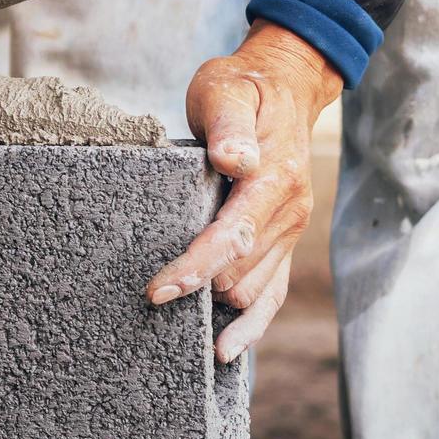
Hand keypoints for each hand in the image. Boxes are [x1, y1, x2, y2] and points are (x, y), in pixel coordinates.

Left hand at [146, 21, 343, 362]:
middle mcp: (289, 212)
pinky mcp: (284, 240)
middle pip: (241, 275)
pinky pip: (273, 294)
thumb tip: (234, 158)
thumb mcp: (228, 90)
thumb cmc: (245, 88)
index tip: (156, 290)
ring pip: (257, 293)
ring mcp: (290, 230)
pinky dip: (251, 326)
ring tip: (173, 330)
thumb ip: (230, 124)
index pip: (232, 237)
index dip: (195, 267)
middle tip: (148, 302)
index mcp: (274, 180)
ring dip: (219, 311)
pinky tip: (225, 351)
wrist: (285, 88)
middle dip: (199, 291)